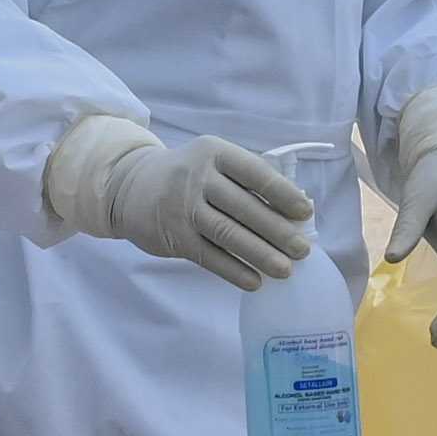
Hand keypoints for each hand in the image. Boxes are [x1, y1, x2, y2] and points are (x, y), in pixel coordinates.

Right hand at [48, 118, 313, 287]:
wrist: (130, 186)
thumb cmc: (189, 176)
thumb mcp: (215, 164)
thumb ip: (249, 182)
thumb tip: (298, 208)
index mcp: (215, 153)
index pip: (255, 172)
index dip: (283, 193)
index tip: (306, 212)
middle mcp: (197, 177)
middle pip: (244, 207)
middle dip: (278, 231)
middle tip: (303, 250)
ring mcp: (182, 207)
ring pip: (228, 234)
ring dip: (260, 254)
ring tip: (286, 270)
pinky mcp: (172, 236)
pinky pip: (209, 256)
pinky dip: (234, 271)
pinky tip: (255, 282)